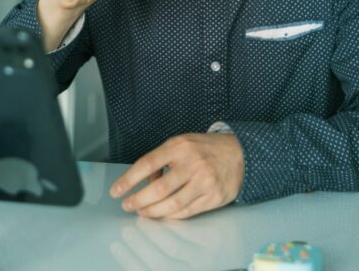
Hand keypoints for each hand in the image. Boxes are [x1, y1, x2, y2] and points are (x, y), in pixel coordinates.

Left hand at [110, 133, 244, 219]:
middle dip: (138, 200)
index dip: (129, 180)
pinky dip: (171, 215)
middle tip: (127, 205)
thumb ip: (162, 159)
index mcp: (180, 146)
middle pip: (158, 188)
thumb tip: (144, 180)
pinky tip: (161, 214)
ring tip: (142, 211)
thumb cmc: (206, 148)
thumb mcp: (182, 143)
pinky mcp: (214, 197)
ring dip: (152, 211)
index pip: (147, 164)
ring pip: (172, 204)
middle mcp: (192, 164)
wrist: (242, 153)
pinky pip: (187, 211)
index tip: (116, 190)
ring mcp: (205, 181)